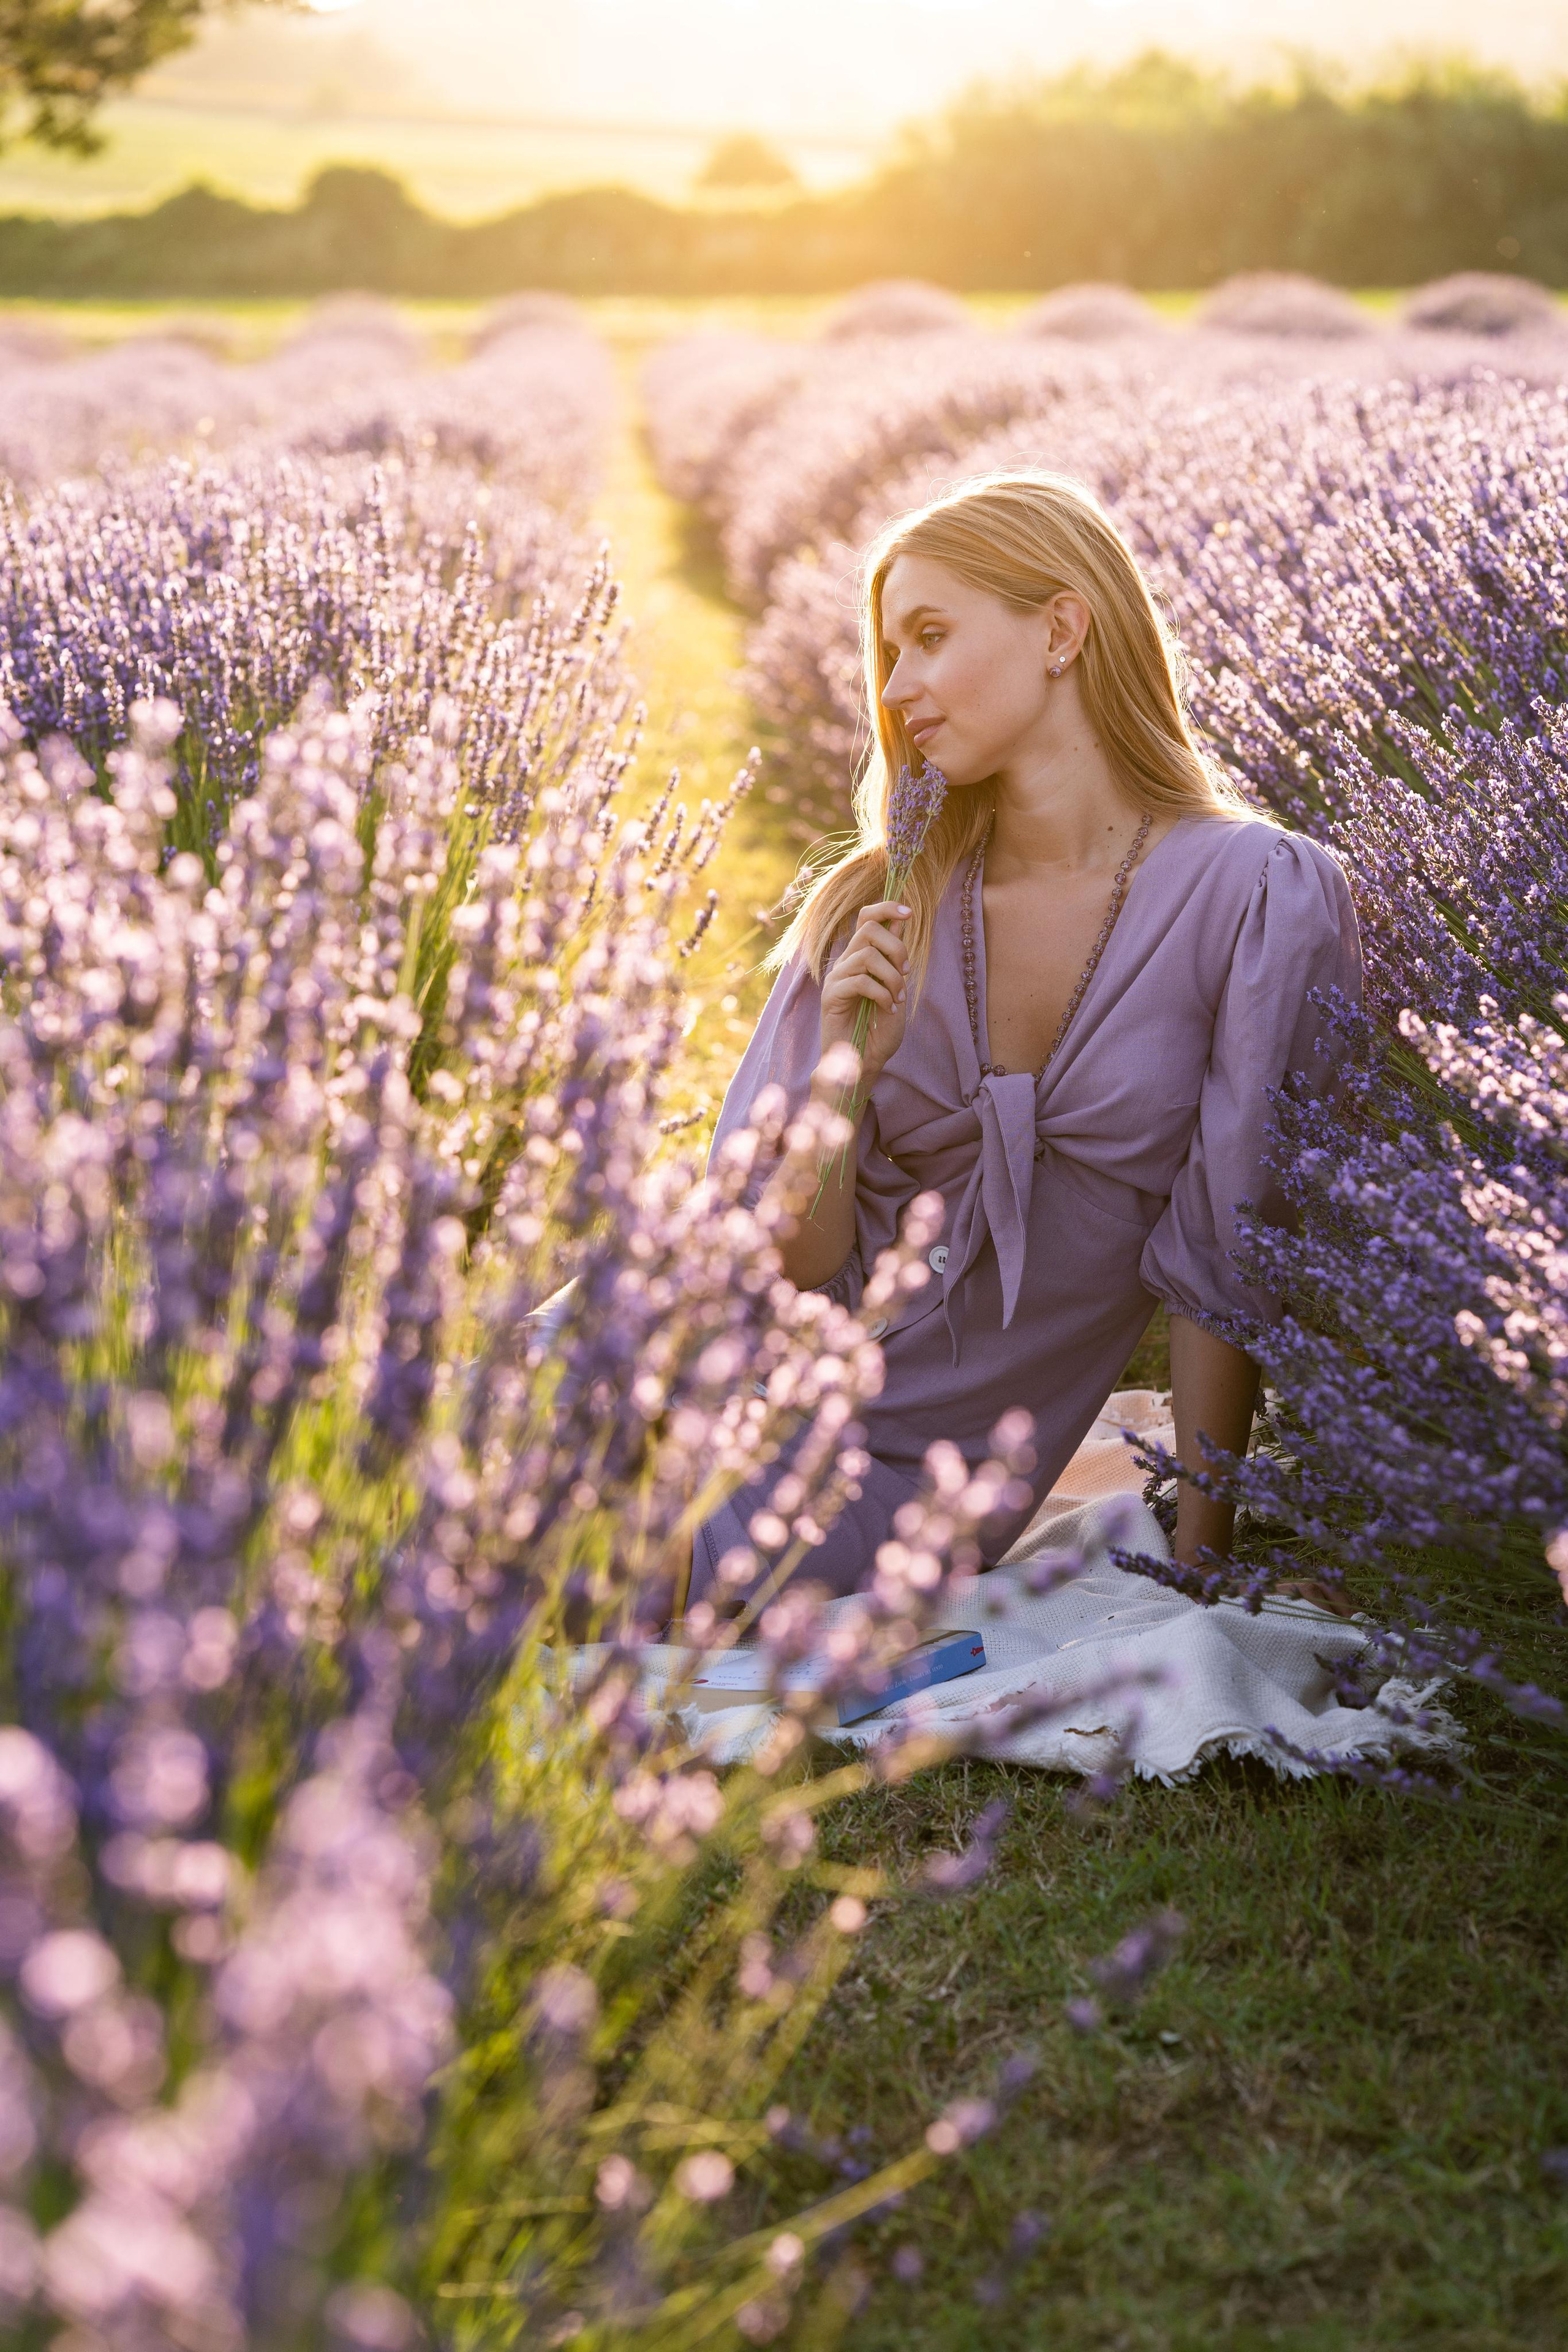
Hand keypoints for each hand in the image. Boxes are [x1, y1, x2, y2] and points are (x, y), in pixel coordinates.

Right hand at [818, 901, 909, 1091]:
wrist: (864, 1062)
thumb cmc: (879, 1030)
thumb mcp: (896, 988)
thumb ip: (895, 959)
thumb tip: (900, 922)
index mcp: (860, 958)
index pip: (866, 918)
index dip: (886, 908)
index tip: (909, 912)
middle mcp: (846, 963)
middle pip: (868, 929)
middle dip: (895, 947)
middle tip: (906, 972)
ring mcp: (836, 978)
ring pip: (866, 955)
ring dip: (891, 976)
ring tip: (898, 997)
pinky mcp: (832, 996)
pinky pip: (859, 981)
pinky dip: (881, 993)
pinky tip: (888, 1008)